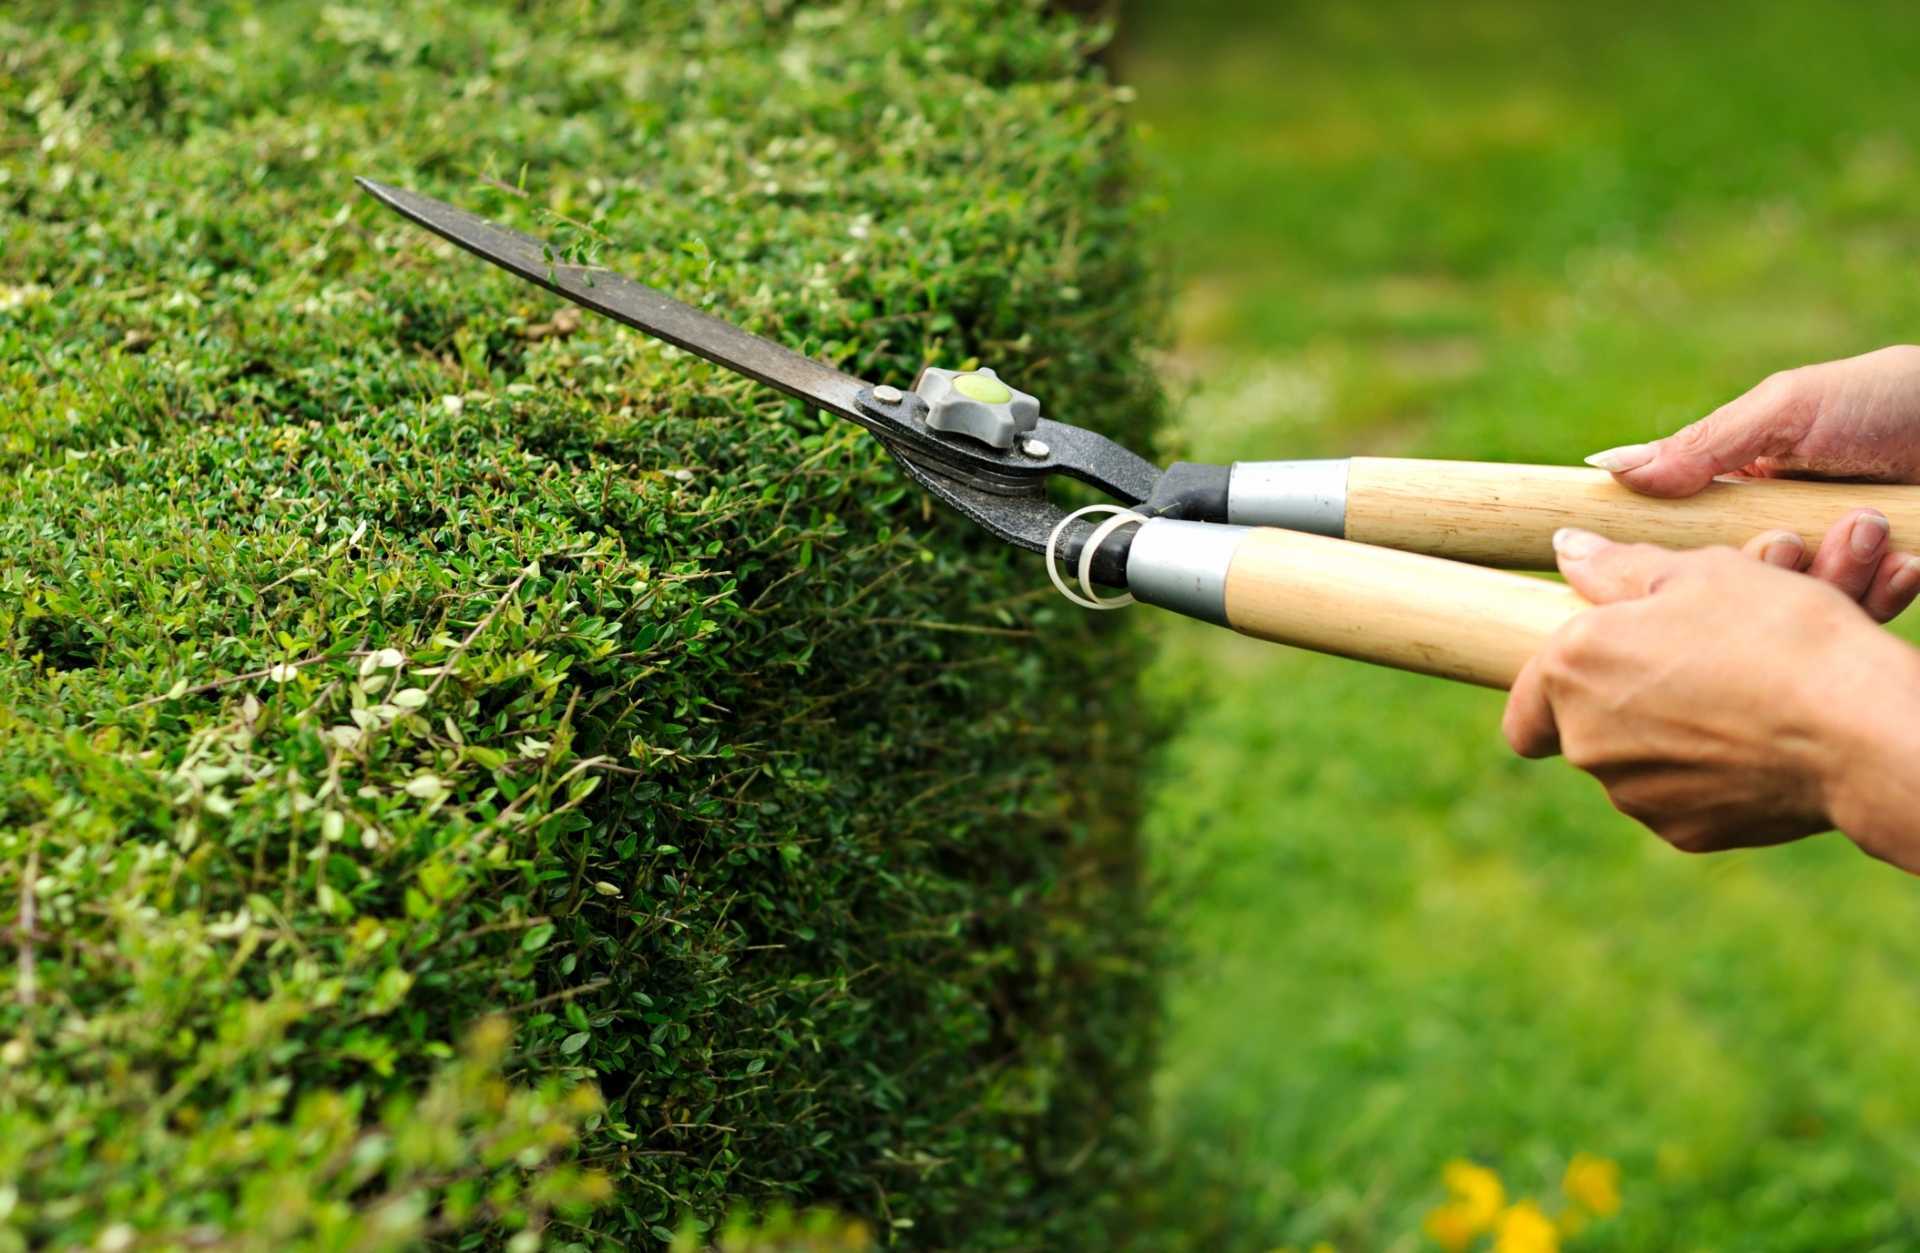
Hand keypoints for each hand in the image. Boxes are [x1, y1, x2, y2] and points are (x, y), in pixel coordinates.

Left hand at [1503, 527, 1919, 869]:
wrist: (1857, 730)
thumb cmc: (1777, 636)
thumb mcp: (1701, 572)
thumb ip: (1618, 567)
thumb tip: (1566, 548)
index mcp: (1570, 671)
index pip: (1524, 706)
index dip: (1552, 692)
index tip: (1596, 677)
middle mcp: (1586, 743)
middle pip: (1583, 729)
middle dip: (1628, 703)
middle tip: (1694, 670)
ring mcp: (1634, 795)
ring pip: (1635, 764)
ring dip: (1669, 736)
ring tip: (1737, 700)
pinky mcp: (1685, 832)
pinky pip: (1682, 797)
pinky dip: (1708, 775)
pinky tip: (1756, 744)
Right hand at [1587, 345, 1919, 616]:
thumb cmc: (1892, 398)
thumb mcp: (1789, 408)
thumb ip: (1705, 443)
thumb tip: (1608, 470)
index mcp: (1743, 490)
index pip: (1686, 541)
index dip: (1678, 559)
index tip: (1670, 569)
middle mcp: (1782, 533)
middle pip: (1740, 585)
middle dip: (1769, 570)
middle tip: (1791, 541)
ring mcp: (1833, 564)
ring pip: (1801, 607)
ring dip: (1836, 577)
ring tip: (1871, 530)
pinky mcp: (1882, 589)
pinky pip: (1864, 618)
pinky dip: (1884, 593)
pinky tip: (1906, 562)